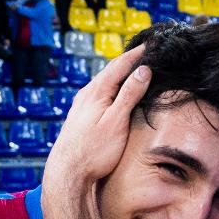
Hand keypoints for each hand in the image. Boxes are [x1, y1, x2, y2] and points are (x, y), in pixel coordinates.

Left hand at [42, 43, 148, 189]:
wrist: (67, 174)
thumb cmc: (93, 151)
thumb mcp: (116, 122)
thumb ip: (129, 95)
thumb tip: (144, 70)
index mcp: (96, 92)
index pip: (120, 65)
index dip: (137, 54)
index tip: (151, 44)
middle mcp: (86, 95)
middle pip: (110, 72)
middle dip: (128, 61)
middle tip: (145, 51)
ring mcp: (81, 106)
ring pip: (103, 83)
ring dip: (119, 75)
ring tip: (133, 68)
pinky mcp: (80, 118)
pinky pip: (98, 95)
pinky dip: (111, 88)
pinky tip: (113, 94)